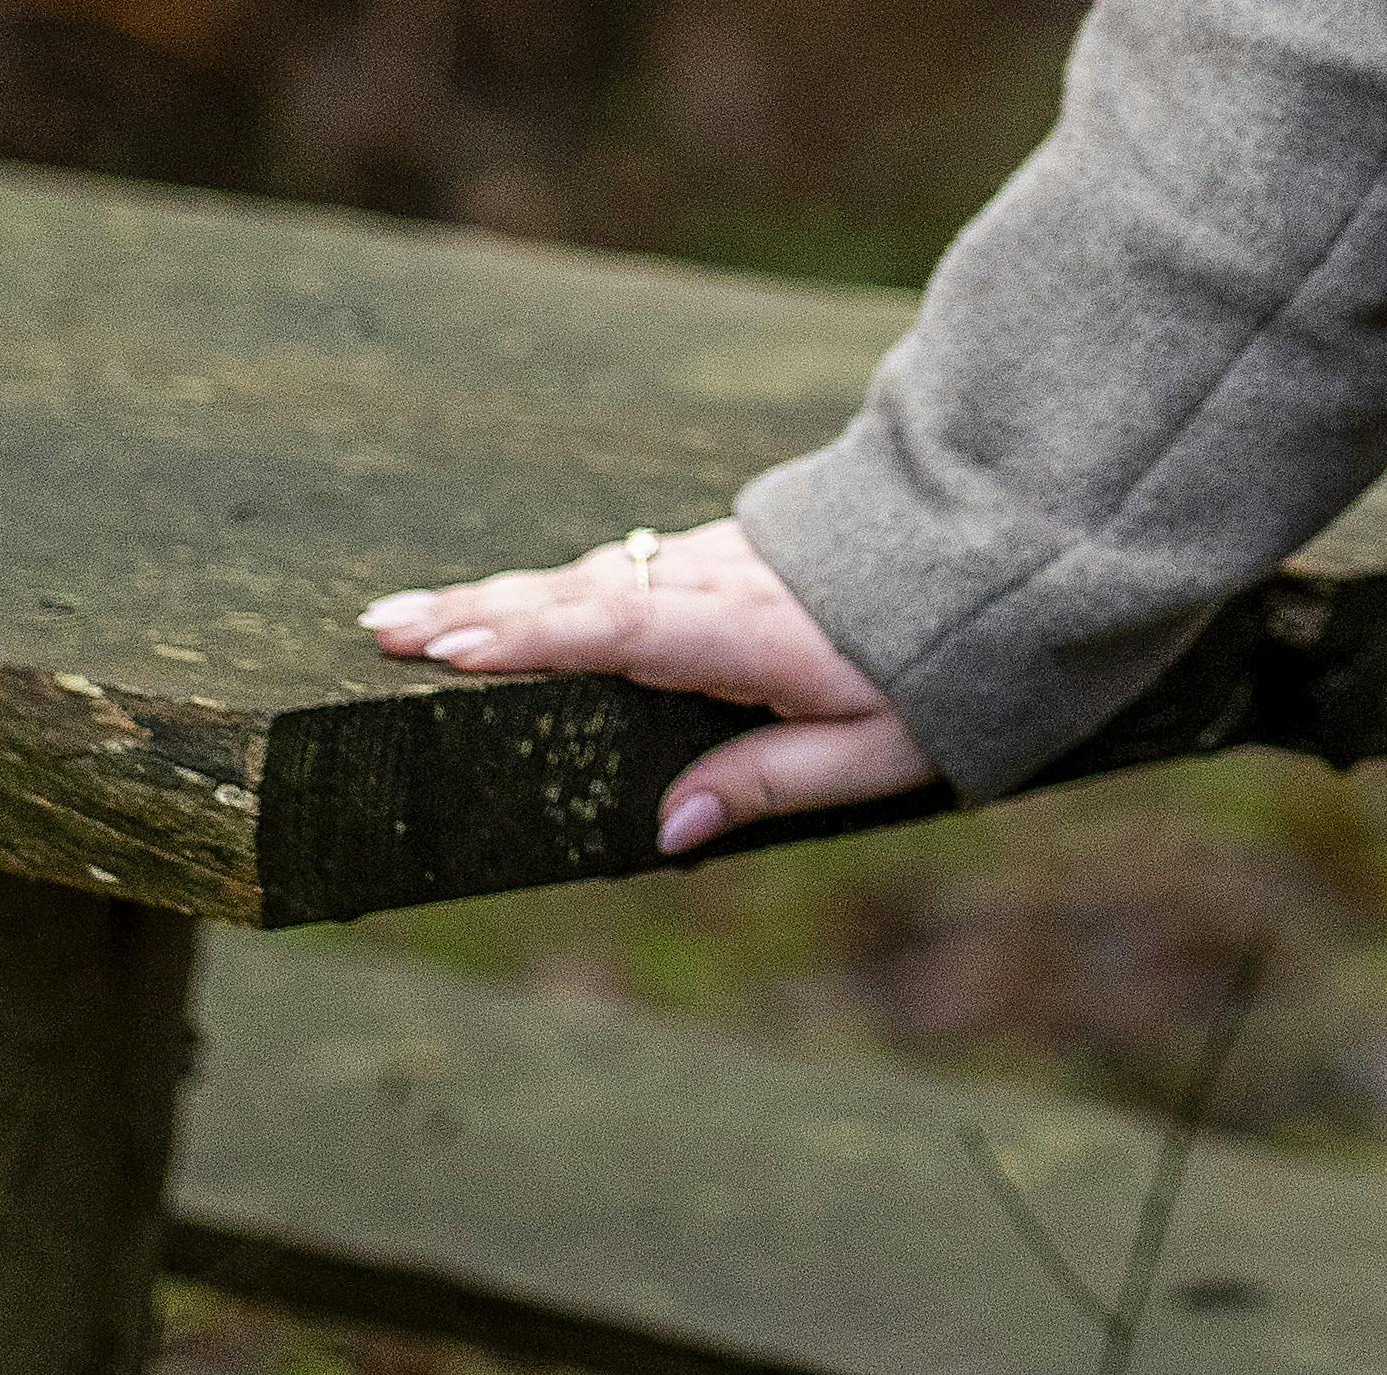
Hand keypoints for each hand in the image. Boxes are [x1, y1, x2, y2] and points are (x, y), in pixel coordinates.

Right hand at [361, 519, 932, 856]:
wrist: (1008, 552)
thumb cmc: (947, 672)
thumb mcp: (877, 752)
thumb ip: (769, 784)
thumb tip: (663, 833)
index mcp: (750, 635)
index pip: (621, 629)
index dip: (532, 639)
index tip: (446, 646)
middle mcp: (722, 584)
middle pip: (580, 594)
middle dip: (475, 613)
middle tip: (378, 628)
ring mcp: (721, 559)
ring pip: (595, 577)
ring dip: (502, 598)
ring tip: (410, 622)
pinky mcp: (728, 555)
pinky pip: (625, 571)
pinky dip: (557, 588)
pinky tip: (509, 606)